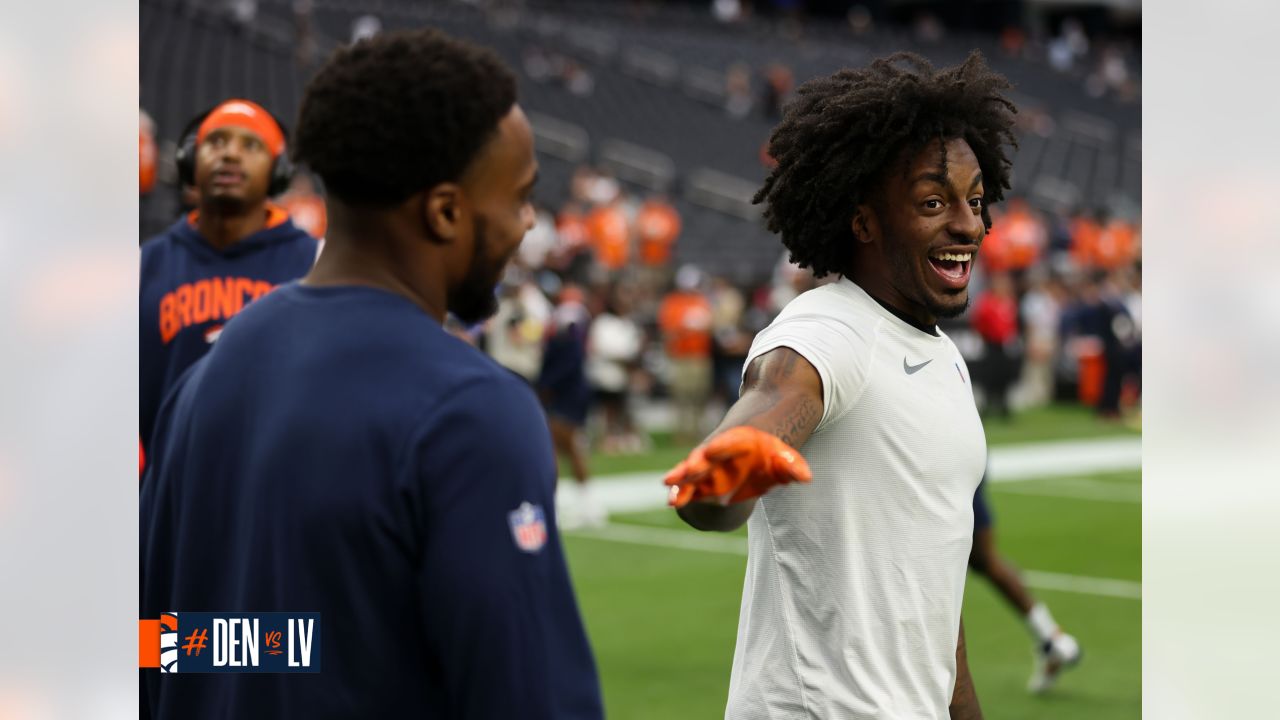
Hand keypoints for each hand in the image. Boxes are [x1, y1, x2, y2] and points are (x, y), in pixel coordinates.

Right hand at [664, 426, 811, 507]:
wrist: (752, 457)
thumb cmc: (768, 457)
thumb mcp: (782, 459)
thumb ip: (792, 466)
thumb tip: (806, 476)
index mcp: (738, 442)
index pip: (729, 443)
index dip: (720, 447)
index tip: (711, 451)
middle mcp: (719, 454)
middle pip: (705, 458)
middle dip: (694, 465)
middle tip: (685, 471)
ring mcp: (708, 468)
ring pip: (691, 474)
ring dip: (681, 481)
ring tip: (669, 489)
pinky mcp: (701, 484)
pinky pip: (688, 488)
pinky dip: (680, 494)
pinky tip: (673, 502)